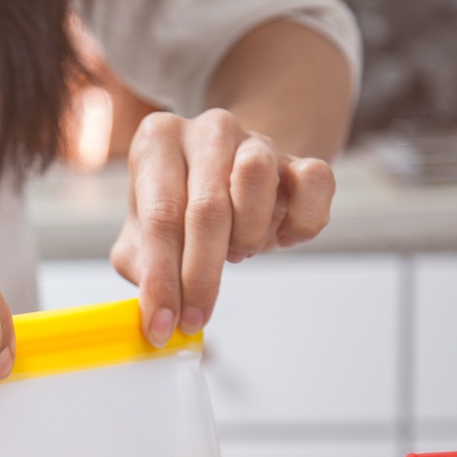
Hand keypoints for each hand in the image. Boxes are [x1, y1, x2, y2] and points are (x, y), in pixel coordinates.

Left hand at [110, 109, 335, 346]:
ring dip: (246, 236)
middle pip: (207, 208)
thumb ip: (140, 267)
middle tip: (195, 319)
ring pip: (257, 180)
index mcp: (158, 141)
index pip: (159, 215)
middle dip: (200, 277)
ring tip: (235, 253)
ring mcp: (257, 139)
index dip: (162, 279)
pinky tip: (280, 238)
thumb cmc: (177, 207)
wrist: (226, 177)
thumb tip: (155, 310)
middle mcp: (207, 131)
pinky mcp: (300, 157)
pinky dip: (300, 222)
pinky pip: (315, 183)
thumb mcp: (141, 235)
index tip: (162, 325)